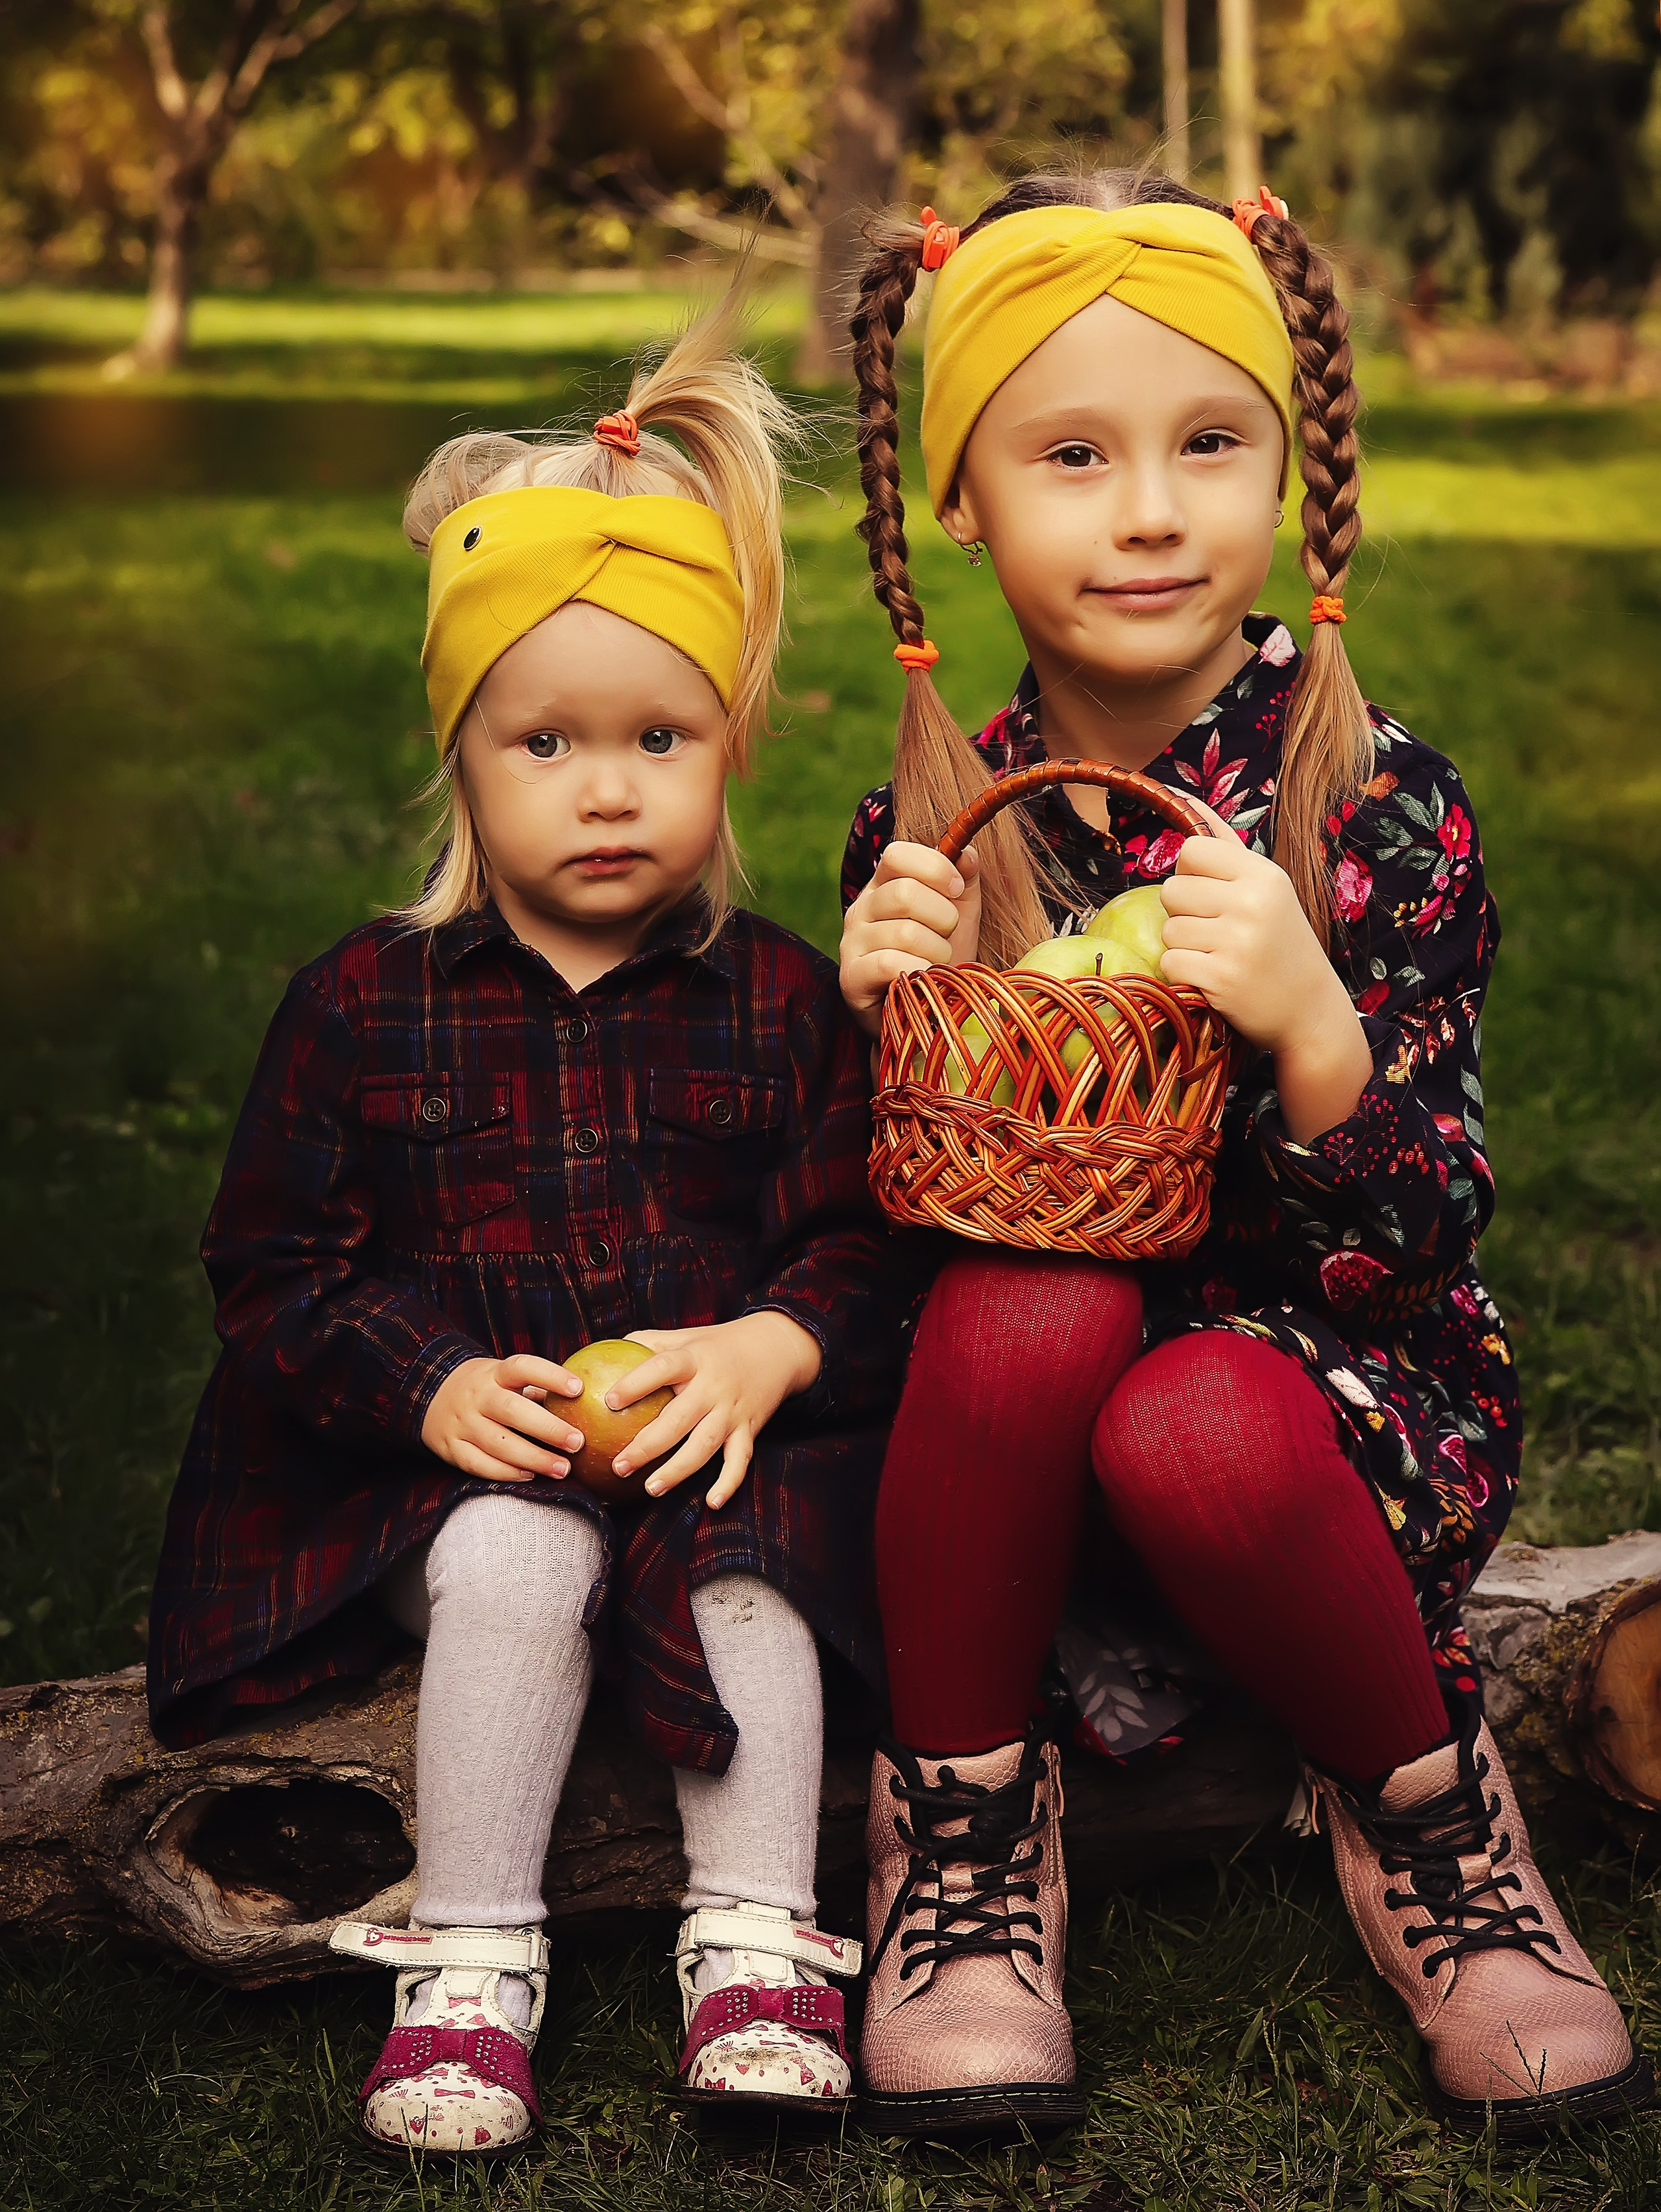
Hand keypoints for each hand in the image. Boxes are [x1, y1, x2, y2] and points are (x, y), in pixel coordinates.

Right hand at [420, 1353, 585, 1482]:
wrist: (430, 1394)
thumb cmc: (486, 1388)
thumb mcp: (504, 1378)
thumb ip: (536, 1390)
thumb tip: (582, 1406)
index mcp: (494, 1373)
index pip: (523, 1367)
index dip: (551, 1376)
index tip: (579, 1389)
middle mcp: (477, 1396)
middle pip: (512, 1410)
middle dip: (548, 1428)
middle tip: (577, 1443)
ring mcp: (462, 1423)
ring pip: (498, 1443)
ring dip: (533, 1458)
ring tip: (562, 1469)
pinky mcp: (451, 1448)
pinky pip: (479, 1464)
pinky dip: (506, 1472)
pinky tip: (530, 1476)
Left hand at [602, 1310, 822, 1509]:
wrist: (775, 1348)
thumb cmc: (716, 1345)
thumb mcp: (684, 1336)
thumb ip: (647, 1344)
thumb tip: (598, 1353)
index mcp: (693, 1359)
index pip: (662, 1368)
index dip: (636, 1384)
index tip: (609, 1401)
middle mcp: (713, 1386)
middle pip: (678, 1419)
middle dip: (647, 1445)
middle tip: (619, 1466)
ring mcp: (732, 1411)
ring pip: (705, 1446)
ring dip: (677, 1470)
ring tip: (650, 1488)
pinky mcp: (749, 1429)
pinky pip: (740, 1461)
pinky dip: (729, 1482)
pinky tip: (712, 1502)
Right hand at [839, 841, 981, 1037]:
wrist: (923, 1011)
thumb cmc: (939, 958)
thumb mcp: (960, 916)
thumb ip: (964, 881)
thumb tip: (968, 854)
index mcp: (883, 885)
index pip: (897, 854)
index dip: (934, 868)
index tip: (957, 889)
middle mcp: (861, 909)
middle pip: (904, 893)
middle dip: (943, 917)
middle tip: (948, 936)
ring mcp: (851, 943)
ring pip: (904, 932)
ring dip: (937, 951)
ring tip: (937, 963)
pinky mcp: (851, 977)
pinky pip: (890, 963)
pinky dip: (918, 971)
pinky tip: (922, 978)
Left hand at [1159, 798, 1372, 1143]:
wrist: (1309, 1011)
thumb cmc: (1280, 943)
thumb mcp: (1265, 887)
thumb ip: (1223, 843)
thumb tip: (1182, 795)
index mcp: (1263, 875)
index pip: (1192, 849)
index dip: (1191, 873)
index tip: (1212, 895)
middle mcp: (1252, 903)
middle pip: (1172, 890)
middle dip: (1183, 913)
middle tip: (1216, 932)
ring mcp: (1238, 942)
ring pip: (1168, 930)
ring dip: (1183, 946)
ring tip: (1217, 956)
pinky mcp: (1222, 979)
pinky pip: (1171, 963)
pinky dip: (1183, 974)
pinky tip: (1211, 978)